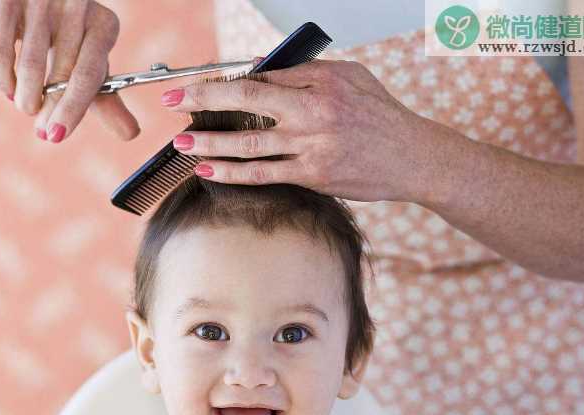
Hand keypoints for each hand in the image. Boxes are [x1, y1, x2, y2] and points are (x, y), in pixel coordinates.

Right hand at [0, 0, 139, 142]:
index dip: (74, 108)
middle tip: (45, 132)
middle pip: (63, 72)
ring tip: (27, 108)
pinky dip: (4, 78)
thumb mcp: (89, 67)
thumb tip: (131, 134)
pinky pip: (3, 51)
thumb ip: (107, 100)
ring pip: (31, 64)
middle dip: (51, 109)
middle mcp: (76, 7)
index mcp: (104, 25)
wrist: (29, 3)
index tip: (58, 135)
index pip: (90, 74)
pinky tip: (9, 91)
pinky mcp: (7, 1)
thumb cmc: (68, 43)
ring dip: (27, 97)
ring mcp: (41, 1)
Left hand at [162, 58, 439, 202]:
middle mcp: (313, 112)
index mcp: (319, 82)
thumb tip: (261, 70)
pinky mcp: (312, 175)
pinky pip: (265, 174)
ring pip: (250, 143)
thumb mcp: (350, 77)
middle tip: (172, 101)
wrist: (412, 157)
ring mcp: (311, 146)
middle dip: (203, 99)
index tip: (194, 86)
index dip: (222, 81)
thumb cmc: (381, 116)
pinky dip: (234, 173)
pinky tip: (209, 170)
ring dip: (212, 142)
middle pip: (247, 100)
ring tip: (183, 143)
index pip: (261, 77)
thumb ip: (305, 73)